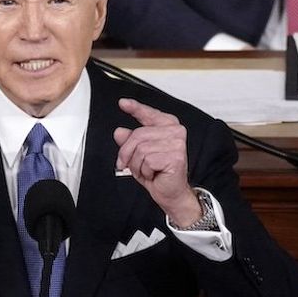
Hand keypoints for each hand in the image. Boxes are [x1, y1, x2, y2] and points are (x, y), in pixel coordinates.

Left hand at [113, 98, 200, 225]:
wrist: (171, 193)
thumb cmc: (158, 173)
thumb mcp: (138, 155)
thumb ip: (130, 141)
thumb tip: (120, 132)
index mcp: (167, 126)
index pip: (148, 114)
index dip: (135, 108)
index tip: (123, 103)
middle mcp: (175, 131)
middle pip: (137, 135)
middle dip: (128, 153)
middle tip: (129, 164)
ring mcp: (177, 143)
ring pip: (140, 149)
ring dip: (137, 165)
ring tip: (146, 170)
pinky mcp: (175, 156)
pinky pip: (147, 160)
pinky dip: (144, 171)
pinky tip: (154, 173)